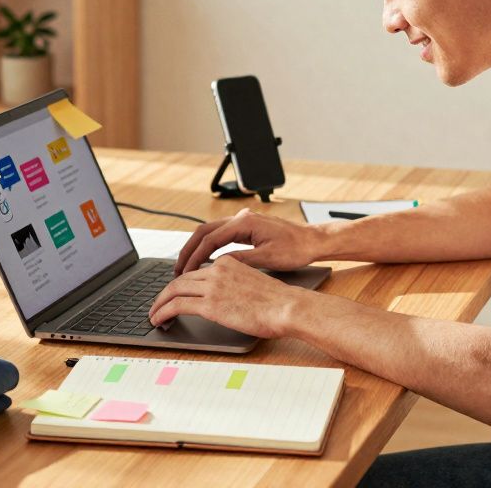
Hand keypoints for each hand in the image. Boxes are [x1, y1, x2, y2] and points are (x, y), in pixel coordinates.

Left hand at [149, 256, 308, 337]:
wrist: (287, 307)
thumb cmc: (278, 301)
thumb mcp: (254, 283)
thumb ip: (237, 283)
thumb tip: (230, 296)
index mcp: (227, 263)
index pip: (195, 271)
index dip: (180, 284)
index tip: (173, 294)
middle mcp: (216, 270)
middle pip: (180, 279)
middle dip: (164, 294)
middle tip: (157, 305)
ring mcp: (212, 286)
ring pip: (173, 290)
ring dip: (159, 304)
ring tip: (154, 315)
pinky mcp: (210, 304)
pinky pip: (177, 305)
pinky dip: (162, 312)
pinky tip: (159, 320)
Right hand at [175, 208, 326, 274]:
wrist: (313, 241)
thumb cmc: (296, 249)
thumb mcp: (267, 258)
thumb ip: (240, 260)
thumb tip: (215, 267)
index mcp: (244, 222)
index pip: (210, 239)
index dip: (194, 257)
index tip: (184, 271)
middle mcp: (241, 218)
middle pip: (204, 231)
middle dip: (188, 250)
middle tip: (176, 269)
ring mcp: (243, 221)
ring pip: (210, 231)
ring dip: (196, 248)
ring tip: (185, 266)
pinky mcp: (247, 227)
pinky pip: (220, 235)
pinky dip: (208, 246)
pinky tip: (203, 260)